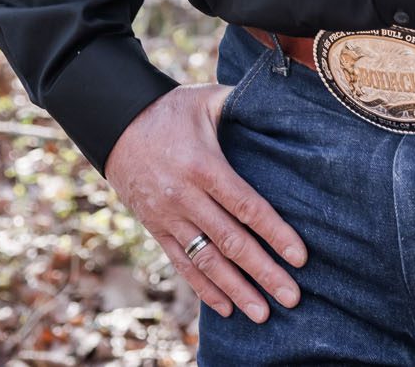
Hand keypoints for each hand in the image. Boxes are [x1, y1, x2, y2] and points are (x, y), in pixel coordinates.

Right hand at [104, 83, 306, 324]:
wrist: (114, 125)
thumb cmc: (170, 110)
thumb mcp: (205, 100)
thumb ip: (242, 105)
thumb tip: (280, 104)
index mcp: (204, 166)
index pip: (246, 207)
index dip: (275, 233)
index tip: (300, 257)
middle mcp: (185, 197)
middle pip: (231, 242)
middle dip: (263, 272)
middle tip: (292, 297)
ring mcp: (168, 217)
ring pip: (206, 260)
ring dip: (236, 290)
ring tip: (263, 313)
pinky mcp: (155, 228)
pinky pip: (181, 264)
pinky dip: (204, 288)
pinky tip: (226, 308)